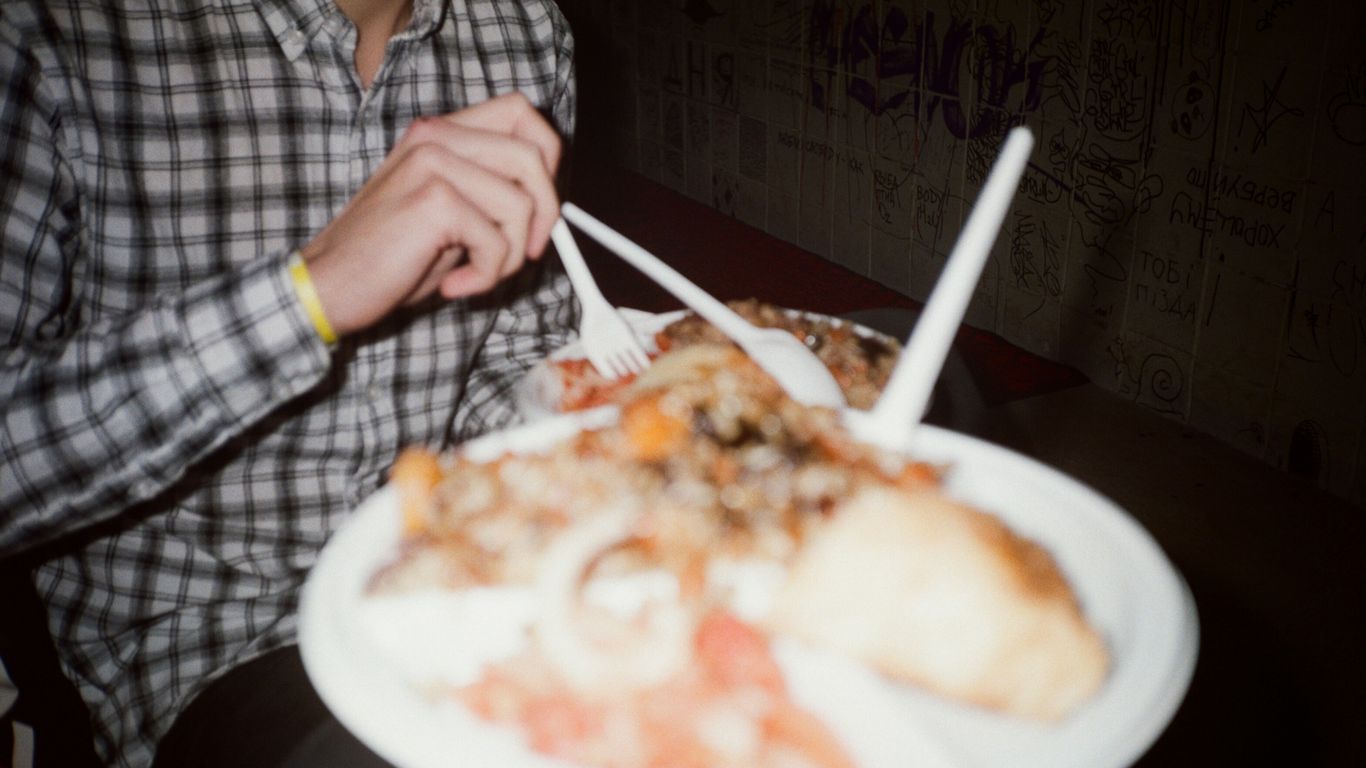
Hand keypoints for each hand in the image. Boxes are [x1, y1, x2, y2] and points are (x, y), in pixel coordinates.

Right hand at [298, 92, 562, 336]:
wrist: (329, 284)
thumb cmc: (387, 256)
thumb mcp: (447, 212)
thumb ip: (489, 191)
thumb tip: (548, 202)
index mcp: (439, 132)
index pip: (520, 111)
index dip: (546, 155)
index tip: (538, 202)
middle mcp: (436, 136)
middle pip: (532, 156)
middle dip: (542, 214)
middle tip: (521, 253)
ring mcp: (433, 163)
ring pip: (520, 204)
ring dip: (509, 255)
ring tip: (475, 273)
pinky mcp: (434, 200)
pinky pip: (497, 242)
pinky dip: (487, 276)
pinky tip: (455, 285)